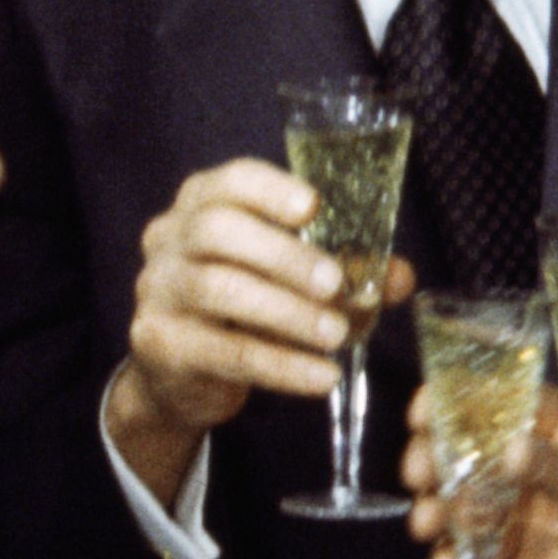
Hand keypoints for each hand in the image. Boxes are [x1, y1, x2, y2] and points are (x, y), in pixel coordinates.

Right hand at [106, 159, 406, 503]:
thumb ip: (347, 273)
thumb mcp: (290, 281)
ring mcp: (157, 289)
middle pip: (218, 230)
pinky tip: (320, 377)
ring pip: (218, 291)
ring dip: (286, 313)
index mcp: (201, 203)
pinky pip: (225, 352)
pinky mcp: (159, 342)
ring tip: (335, 335)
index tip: (314, 207)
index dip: (271, 190)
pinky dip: (280, 366)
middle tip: (335, 284)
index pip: (231, 181)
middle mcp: (170, 238)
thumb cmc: (243, 307)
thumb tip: (400, 278)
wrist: (179, 374)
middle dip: (284, 256)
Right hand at [397, 389, 557, 558]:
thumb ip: (556, 468)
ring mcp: (516, 514)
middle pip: (464, 453)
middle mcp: (529, 468)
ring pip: (457, 504)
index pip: (498, 403)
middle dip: (433, 460)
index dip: (456, 401)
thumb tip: (508, 450)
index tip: (423, 411)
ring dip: (435, 510)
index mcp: (557, 432)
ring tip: (430, 524)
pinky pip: (467, 556)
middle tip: (421, 474)